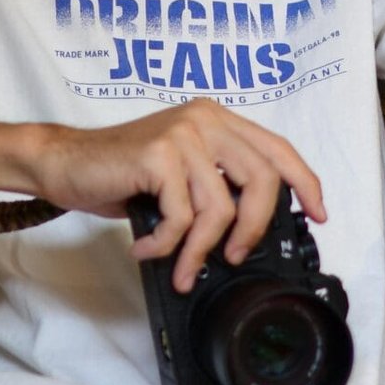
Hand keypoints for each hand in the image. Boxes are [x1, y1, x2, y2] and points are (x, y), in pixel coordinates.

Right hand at [31, 97, 325, 294]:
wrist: (66, 163)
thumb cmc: (122, 174)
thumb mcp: (179, 173)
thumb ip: (216, 184)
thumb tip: (252, 228)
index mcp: (217, 120)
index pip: (278, 148)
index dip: (305, 182)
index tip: (318, 214)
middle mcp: (205, 119)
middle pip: (262, 179)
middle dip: (253, 229)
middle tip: (234, 257)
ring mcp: (182, 134)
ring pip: (221, 206)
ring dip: (200, 249)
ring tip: (180, 265)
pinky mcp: (159, 155)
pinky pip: (182, 217)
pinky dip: (166, 245)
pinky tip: (147, 248)